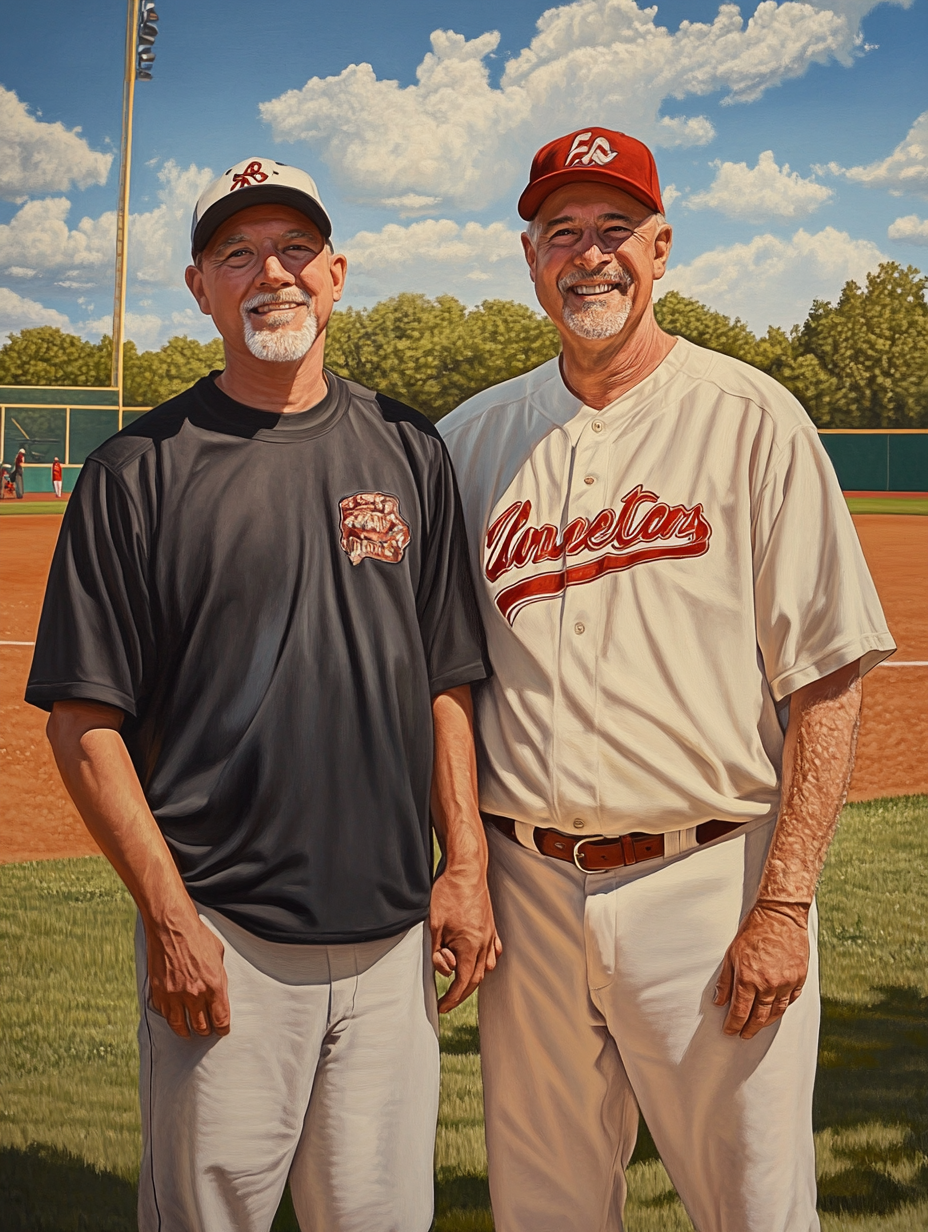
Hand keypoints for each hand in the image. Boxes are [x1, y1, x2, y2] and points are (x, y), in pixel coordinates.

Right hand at [146, 914, 230, 1037]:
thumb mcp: (218, 954)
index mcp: (214, 985)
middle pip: (201, 1026)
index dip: (222, 1028)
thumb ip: (220, 976)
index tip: (222, 1030)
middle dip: (206, 1031)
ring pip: (180, 1026)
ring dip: (187, 1031)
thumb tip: (220, 991)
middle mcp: (194, 994)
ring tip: (190, 1032)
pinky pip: (165, 1014)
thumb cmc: (197, 936)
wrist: (171, 926)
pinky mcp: (159, 992)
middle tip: (207, 1031)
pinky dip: (171, 1018)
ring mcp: (175, 995)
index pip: (220, 1019)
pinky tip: (175, 1018)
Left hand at [430, 866, 501, 1013]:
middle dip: (460, 993)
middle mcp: (484, 943)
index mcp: (471, 946)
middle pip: (475, 979)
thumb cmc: (447, 894)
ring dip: (472, 977)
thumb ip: (437, 952)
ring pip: (486, 967)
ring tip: (457, 978)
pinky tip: (476, 959)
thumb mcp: (434, 925)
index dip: (451, 999)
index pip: (462, 982)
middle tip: (446, 1002)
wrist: (466, 870)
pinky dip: (485, 961)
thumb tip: (443, 969)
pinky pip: (493, 951)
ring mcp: (490, 934)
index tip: (441, 1007)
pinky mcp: (491, 925)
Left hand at [713, 902, 809, 1038]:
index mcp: (748, 979)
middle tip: (744, 1034)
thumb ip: (725, 980)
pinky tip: (776, 1011)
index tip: (731, 1031)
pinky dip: (783, 1008)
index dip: (734, 1024)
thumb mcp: (732, 954)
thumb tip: (719, 1001)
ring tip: (759, 1027)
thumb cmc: (754, 931)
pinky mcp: (799, 978)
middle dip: (750, 1028)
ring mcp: (786, 982)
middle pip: (759, 1017)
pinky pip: (791, 1000)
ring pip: (776, 1012)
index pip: (740, 1011)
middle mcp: (768, 984)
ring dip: (766, 1022)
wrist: (780, 916)